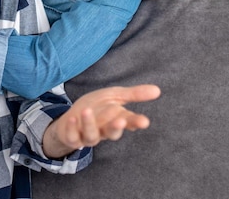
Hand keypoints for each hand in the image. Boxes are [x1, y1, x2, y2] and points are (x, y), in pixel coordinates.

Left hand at [43, 84, 160, 157]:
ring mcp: (88, 136)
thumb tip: (158, 90)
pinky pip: (72, 137)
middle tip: (121, 120)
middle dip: (116, 127)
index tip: (144, 121)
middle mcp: (103, 130)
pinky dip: (71, 129)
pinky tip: (72, 118)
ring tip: (87, 111)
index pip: (128, 122)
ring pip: (92, 136)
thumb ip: (134, 94)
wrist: (70, 118)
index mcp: (115, 120)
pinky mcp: (73, 138)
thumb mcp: (114, 96)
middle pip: (112, 132)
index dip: (135, 122)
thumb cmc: (96, 107)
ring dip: (90, 124)